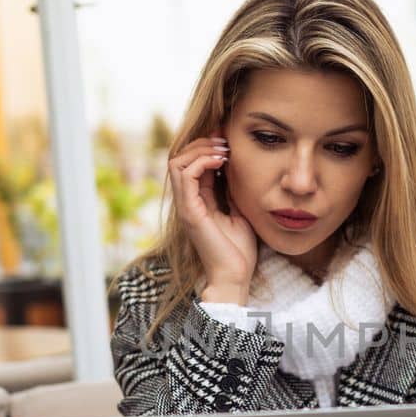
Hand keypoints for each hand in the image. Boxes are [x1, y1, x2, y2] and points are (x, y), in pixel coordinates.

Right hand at [168, 131, 256, 303]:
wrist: (235, 276)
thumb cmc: (238, 251)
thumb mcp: (238, 212)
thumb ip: (230, 191)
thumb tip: (234, 169)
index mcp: (197, 201)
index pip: (191, 164)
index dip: (206, 147)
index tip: (227, 139)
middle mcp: (187, 201)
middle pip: (179, 158)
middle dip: (201, 143)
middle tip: (224, 140)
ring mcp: (186, 206)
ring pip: (177, 162)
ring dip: (200, 149)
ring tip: (223, 150)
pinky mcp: (190, 212)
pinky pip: (185, 175)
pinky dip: (202, 161)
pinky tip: (221, 161)